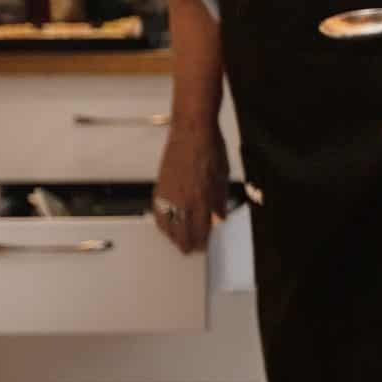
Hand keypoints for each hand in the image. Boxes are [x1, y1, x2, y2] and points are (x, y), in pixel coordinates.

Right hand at [151, 120, 227, 253]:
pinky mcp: (160, 186)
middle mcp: (184, 200)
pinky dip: (161, 222)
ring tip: (177, 242)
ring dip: (173, 236)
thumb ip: (220, 200)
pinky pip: (158, 212)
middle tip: (189, 250)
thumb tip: (219, 217)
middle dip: (187, 244)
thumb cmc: (210, 149)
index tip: (203, 246)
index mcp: (203, 199)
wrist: (192, 132)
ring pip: (168, 225)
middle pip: (183, 232)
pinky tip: (165, 226)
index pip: (201, 230)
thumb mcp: (223, 176)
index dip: (202, 241)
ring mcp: (170, 194)